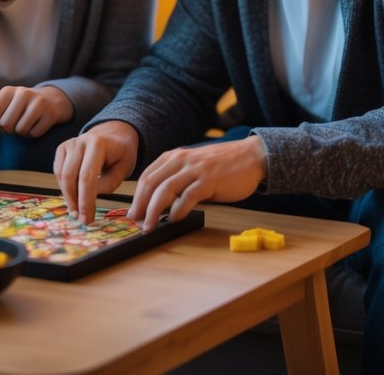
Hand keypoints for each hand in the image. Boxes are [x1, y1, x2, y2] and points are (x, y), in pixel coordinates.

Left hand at [0, 85, 73, 138]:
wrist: (54, 99)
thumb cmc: (24, 106)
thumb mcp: (8, 104)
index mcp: (8, 91)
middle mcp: (22, 93)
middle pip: (6, 125)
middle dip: (10, 130)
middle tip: (18, 122)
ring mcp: (38, 102)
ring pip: (20, 130)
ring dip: (23, 132)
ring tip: (29, 123)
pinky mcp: (50, 112)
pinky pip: (35, 133)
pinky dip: (35, 133)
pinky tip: (39, 124)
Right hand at [53, 121, 139, 223]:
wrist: (114, 134)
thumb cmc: (121, 153)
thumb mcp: (124, 168)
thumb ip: (108, 183)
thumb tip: (88, 197)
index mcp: (98, 144)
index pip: (87, 177)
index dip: (85, 201)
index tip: (87, 219)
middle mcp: (80, 141)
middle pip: (70, 176)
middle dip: (74, 201)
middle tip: (82, 219)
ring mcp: (69, 143)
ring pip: (61, 175)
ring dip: (68, 197)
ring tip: (77, 211)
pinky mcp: (62, 148)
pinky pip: (58, 171)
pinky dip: (64, 187)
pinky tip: (73, 197)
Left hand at [128, 136, 266, 231]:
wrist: (252, 156)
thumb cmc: (222, 166)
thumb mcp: (194, 167)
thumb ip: (177, 179)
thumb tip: (160, 204)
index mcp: (174, 156)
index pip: (147, 176)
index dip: (136, 196)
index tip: (132, 213)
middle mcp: (182, 159)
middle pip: (151, 183)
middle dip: (140, 205)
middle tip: (135, 222)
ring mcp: (195, 169)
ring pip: (166, 189)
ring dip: (154, 210)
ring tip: (149, 226)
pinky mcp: (209, 180)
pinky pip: (188, 196)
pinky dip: (178, 209)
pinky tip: (173, 219)